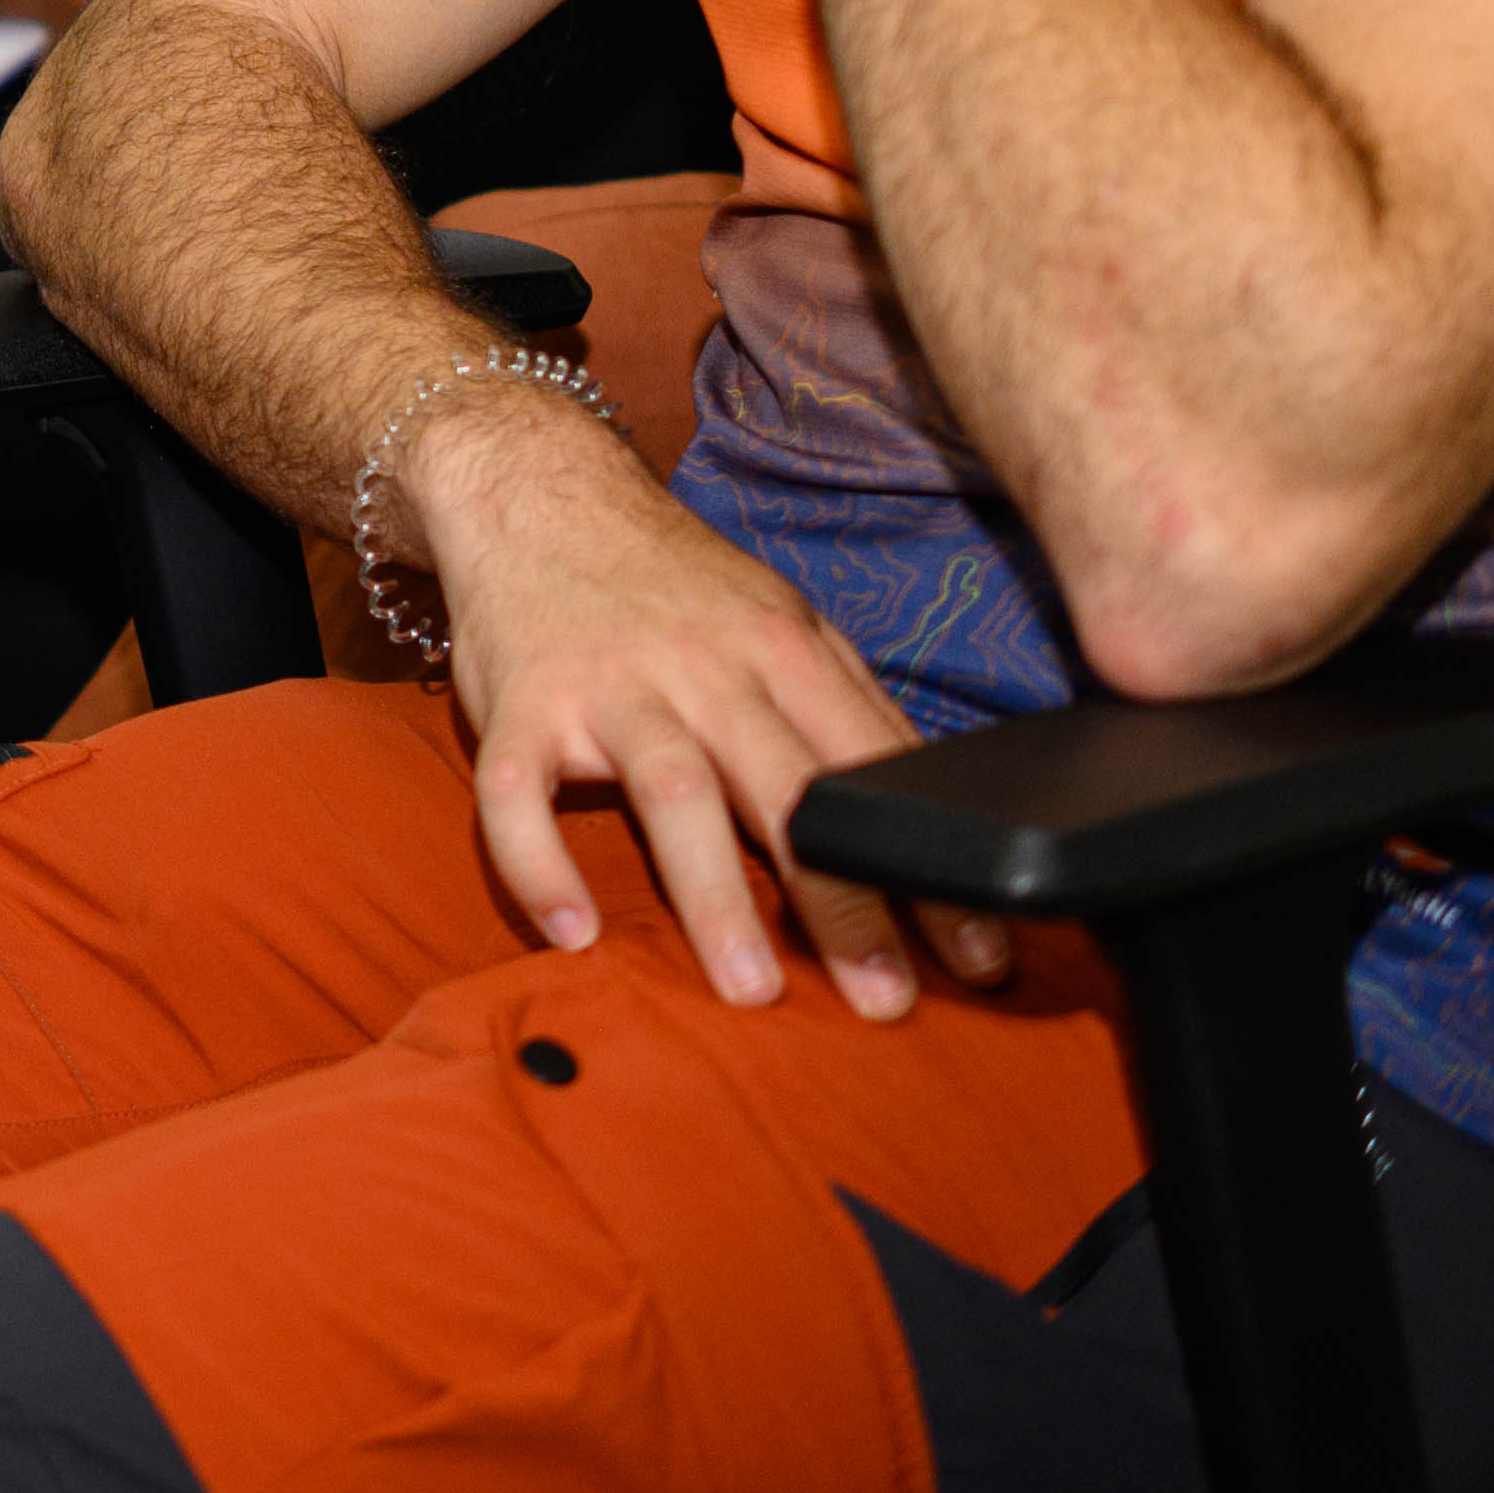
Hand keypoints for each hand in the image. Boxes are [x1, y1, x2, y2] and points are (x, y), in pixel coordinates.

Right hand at [406, 384, 1007, 1018]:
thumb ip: (845, 705)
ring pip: (669, 790)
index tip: (975, 955)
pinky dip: (538, 864)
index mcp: (781, 650)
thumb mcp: (778, 618)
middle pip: (787, 791)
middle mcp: (701, 667)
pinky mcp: (521, 705)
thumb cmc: (670, 579)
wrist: (536, 489)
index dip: (928, 865)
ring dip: (714, 895)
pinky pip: (518, 792)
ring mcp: (608, 685)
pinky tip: (572, 932)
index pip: (874, 772)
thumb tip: (931, 807)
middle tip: (883, 1003)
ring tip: (751, 987)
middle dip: (843, 901)